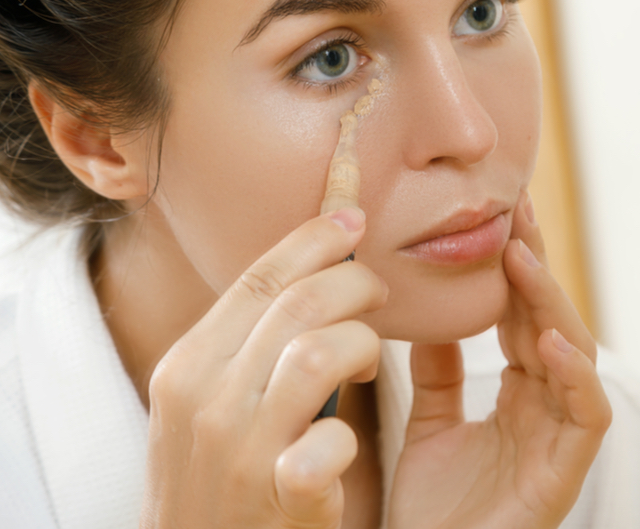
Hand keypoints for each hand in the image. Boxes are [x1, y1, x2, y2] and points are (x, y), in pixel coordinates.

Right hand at [139, 208, 386, 528]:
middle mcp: (203, 397)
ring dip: (361, 343)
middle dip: (353, 281)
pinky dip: (348, 435)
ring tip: (371, 355)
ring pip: (317, 352)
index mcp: (187, 363)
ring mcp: (237, 450)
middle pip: (296, 303)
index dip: (312, 238)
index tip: (351, 214)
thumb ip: (244, 340)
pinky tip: (345, 441)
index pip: (258, 278)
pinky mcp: (276, 501)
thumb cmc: (212, 473)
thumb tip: (303, 275)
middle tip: (378, 290)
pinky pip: (331, 440)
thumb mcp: (205, 397)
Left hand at [387, 193, 611, 528]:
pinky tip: (548, 340)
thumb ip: (437, 374)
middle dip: (534, 267)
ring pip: (571, 357)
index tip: (500, 219)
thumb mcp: (432, 423)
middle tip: (516, 211)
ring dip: (549, 306)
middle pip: (548, 324)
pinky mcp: (560, 476)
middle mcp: (542, 410)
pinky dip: (572, 376)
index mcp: (516, 396)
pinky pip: (582, 418)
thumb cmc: (433, 505)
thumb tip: (435, 321)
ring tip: (522, 258)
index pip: (521, 319)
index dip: (515, 271)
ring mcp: (555, 440)